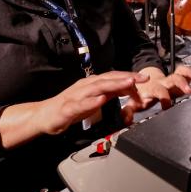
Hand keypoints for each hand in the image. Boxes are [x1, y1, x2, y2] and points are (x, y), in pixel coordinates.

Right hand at [0, 71, 150, 148]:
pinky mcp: (68, 108)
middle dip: (125, 77)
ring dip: (112, 84)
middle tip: (140, 78)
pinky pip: (80, 104)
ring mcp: (76, 96)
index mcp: (92, 83)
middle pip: (107, 79)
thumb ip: (110, 93)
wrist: (45, 115)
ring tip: (127, 83)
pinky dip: (91, 101)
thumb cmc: (71, 107)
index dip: (129, 76)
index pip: (113, 77)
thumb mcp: (95, 99)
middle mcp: (85, 86)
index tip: (145, 78)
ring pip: (96, 88)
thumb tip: (128, 88)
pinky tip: (100, 100)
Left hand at [124, 65, 190, 116]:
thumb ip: (128, 112)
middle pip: (172, 80)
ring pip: (179, 74)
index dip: (163, 97)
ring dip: (188, 74)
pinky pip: (184, 72)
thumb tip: (126, 121)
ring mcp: (169, 80)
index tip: (167, 106)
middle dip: (180, 83)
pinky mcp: (176, 77)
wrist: (143, 80)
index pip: (158, 91)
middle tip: (188, 90)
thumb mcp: (134, 103)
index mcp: (152, 89)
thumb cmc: (141, 94)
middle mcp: (162, 83)